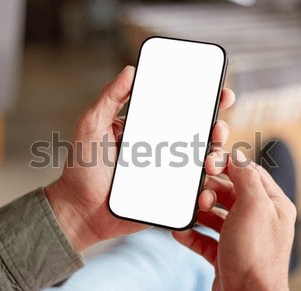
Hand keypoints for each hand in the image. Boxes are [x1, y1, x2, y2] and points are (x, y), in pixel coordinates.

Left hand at [45, 66, 234, 251]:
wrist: (80, 210)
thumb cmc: (82, 168)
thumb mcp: (92, 125)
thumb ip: (109, 98)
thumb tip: (130, 70)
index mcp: (147, 129)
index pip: (180, 111)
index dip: (203, 101)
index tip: (220, 93)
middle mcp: (162, 149)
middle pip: (199, 135)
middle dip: (218, 128)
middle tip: (218, 128)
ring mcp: (167, 174)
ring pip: (202, 163)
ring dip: (216, 158)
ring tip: (210, 160)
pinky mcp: (169, 197)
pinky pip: (193, 192)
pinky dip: (205, 191)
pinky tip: (204, 190)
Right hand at [173, 150, 295, 290]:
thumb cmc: (255, 254)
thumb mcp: (253, 206)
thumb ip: (245, 177)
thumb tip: (236, 155)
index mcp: (272, 205)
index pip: (249, 174)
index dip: (228, 165)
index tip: (208, 162)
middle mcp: (258, 220)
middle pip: (230, 193)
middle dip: (211, 190)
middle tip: (198, 193)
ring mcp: (241, 238)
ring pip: (216, 215)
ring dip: (200, 212)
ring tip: (191, 211)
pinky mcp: (225, 255)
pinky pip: (204, 239)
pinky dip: (192, 234)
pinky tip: (180, 232)